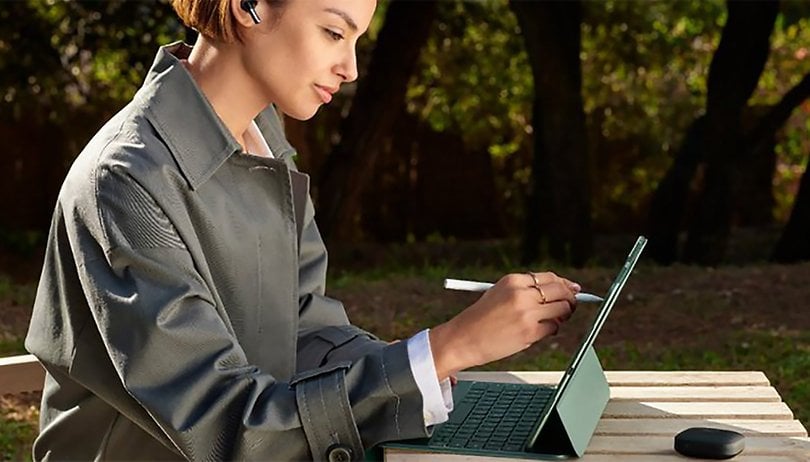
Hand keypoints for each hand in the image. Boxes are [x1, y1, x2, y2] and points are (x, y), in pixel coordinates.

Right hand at [429, 272, 576, 380]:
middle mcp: (521, 293)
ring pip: (562, 309)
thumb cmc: (480, 319)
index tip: (572, 290)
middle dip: (570, 299)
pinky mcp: (530, 331)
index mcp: (513, 281)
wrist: (463, 339)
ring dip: (563, 316)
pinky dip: (551, 330)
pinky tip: (540, 332)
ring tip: (555, 320)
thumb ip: (525, 291)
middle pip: (560, 291)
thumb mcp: (498, 294)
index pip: (549, 277)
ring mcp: (527, 312)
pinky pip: (553, 328)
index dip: (564, 284)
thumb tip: (557, 291)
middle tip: (571, 306)